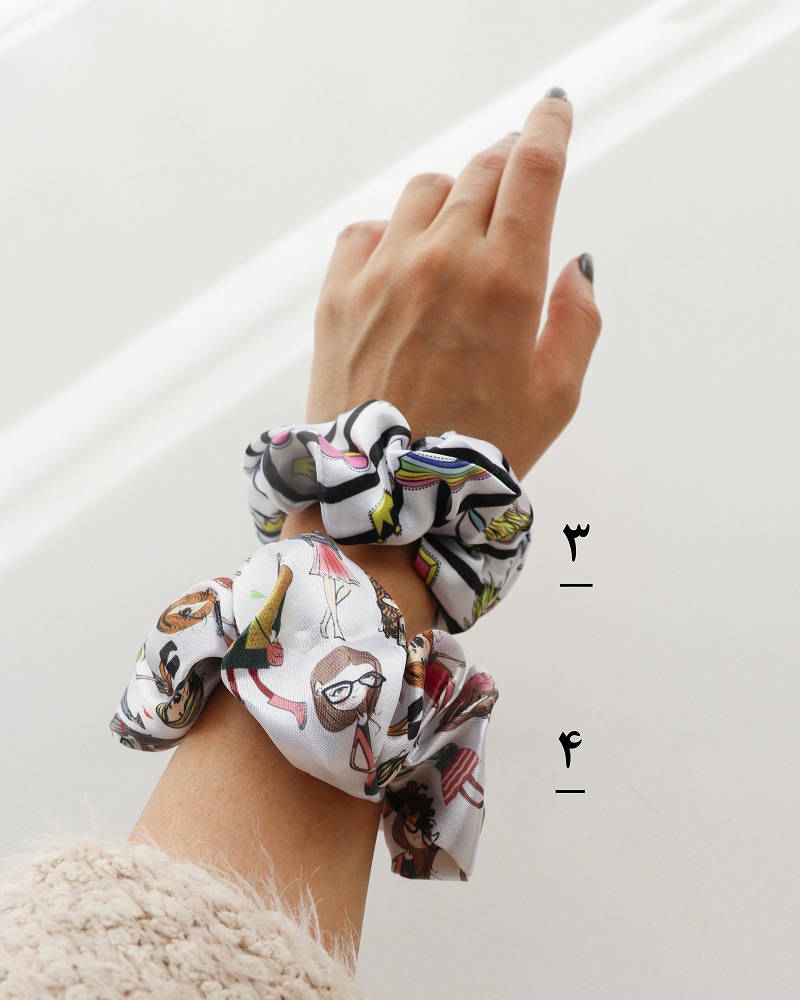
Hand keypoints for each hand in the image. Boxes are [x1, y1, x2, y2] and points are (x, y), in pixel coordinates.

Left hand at [307, 91, 600, 477]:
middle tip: (516, 181)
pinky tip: (405, 263)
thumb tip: (576, 269)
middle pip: (481, 171)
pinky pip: (368, 229)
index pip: (532, 169)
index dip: (548, 127)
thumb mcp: (556, 397)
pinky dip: (393, 232)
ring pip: (425, 192)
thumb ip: (577, 322)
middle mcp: (441, 260)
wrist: (383, 493)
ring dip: (452, 198)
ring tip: (461, 233)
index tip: (553, 111)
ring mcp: (383, 272)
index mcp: (504, 281)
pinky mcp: (339, 293)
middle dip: (507, 164)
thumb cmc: (473, 453)